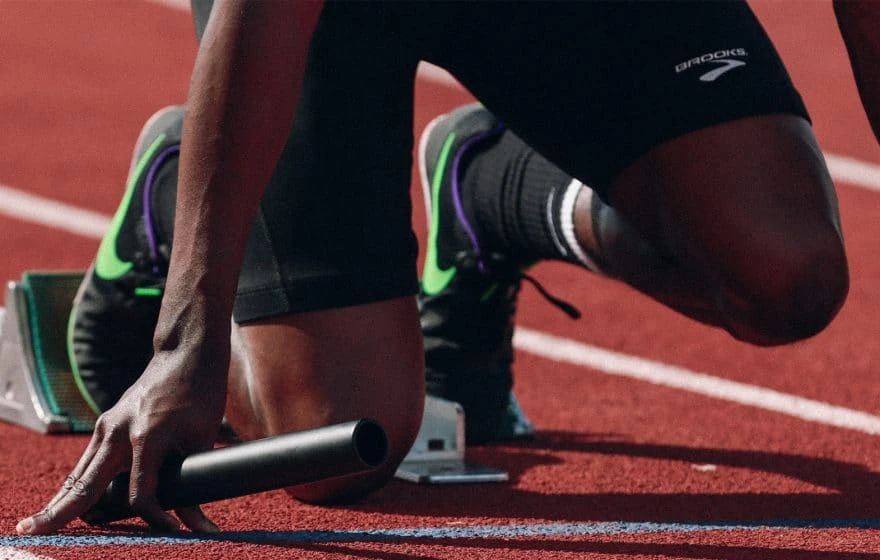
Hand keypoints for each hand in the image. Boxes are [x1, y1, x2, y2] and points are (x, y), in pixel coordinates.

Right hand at [16, 342, 228, 534]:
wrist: (186, 353)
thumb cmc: (200, 393)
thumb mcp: (202, 438)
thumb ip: (193, 479)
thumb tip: (195, 521)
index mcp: (146, 435)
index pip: (139, 494)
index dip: (156, 518)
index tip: (174, 531)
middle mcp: (118, 431)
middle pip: (85, 484)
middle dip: (60, 512)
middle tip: (32, 533)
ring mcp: (108, 425)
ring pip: (79, 472)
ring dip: (62, 500)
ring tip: (38, 525)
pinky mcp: (107, 423)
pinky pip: (87, 460)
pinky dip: (77, 482)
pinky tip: (66, 502)